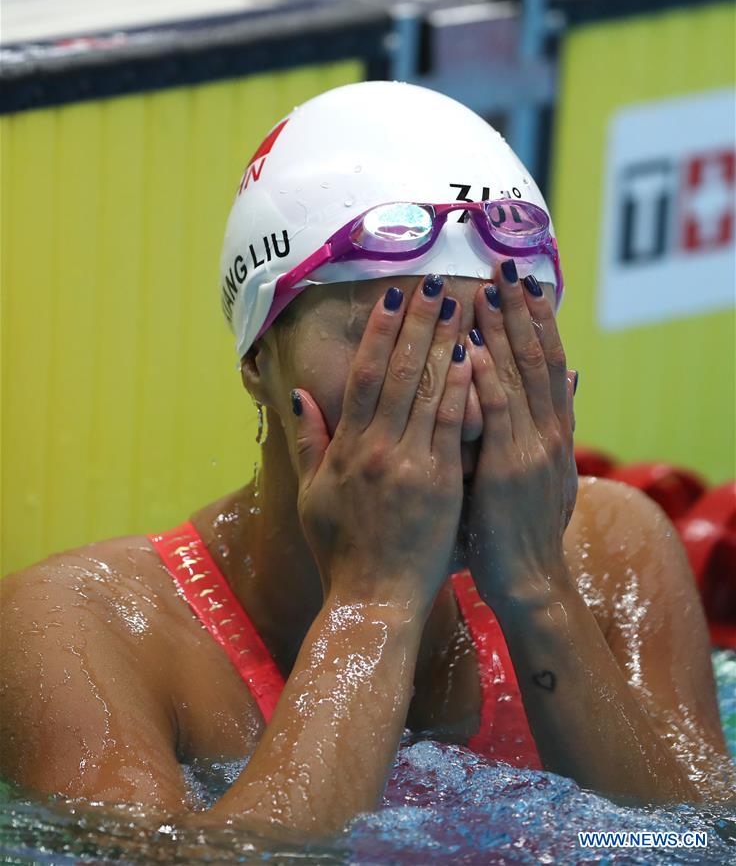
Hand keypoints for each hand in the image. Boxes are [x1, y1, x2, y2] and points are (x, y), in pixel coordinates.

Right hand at [292, 277, 471, 614]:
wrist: (371, 598)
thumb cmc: (340, 549)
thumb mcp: (312, 494)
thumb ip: (309, 441)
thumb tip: (299, 394)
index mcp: (346, 447)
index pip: (364, 375)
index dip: (380, 332)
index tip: (394, 296)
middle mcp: (375, 447)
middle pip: (398, 371)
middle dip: (418, 322)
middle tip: (436, 281)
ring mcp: (408, 463)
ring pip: (426, 390)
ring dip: (443, 342)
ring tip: (461, 304)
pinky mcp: (438, 483)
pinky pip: (450, 426)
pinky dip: (461, 388)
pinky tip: (474, 356)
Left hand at [464, 261, 577, 608]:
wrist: (530, 581)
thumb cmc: (524, 527)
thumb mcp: (547, 471)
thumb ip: (552, 424)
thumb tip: (571, 376)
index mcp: (553, 431)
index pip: (548, 361)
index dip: (537, 319)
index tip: (524, 281)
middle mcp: (548, 431)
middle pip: (536, 356)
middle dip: (521, 308)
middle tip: (505, 264)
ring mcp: (530, 448)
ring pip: (516, 375)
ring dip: (501, 329)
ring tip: (487, 287)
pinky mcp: (506, 469)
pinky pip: (493, 412)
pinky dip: (482, 376)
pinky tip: (466, 345)